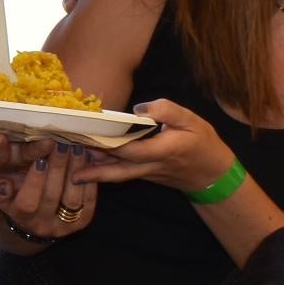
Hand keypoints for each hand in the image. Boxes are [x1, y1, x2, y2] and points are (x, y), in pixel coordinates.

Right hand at [0, 152, 95, 239]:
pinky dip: (89, 180)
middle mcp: (41, 225)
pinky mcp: (82, 222)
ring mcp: (63, 226)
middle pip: (51, 197)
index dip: (34, 181)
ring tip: (77, 149)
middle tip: (62, 145)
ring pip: (72, 199)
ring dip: (75, 171)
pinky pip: (88, 202)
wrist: (35, 217)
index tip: (40, 159)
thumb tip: (0, 182)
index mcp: (19, 216)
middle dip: (57, 168)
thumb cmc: (16, 194)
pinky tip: (88, 161)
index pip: (26, 203)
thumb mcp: (2, 190)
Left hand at [68, 99, 229, 195]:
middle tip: (72, 168)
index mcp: (164, 150)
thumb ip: (167, 111)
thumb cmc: (203, 143)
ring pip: (119, 175)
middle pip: (119, 171)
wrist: (212, 173)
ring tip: (73, 170)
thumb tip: (139, 108)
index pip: (134, 150)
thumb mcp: (192, 120)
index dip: (113, 145)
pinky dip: (106, 171)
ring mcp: (147, 174)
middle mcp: (152, 166)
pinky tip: (91, 164)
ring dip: (97, 173)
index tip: (92, 138)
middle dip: (95, 169)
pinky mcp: (145, 175)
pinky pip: (123, 174)